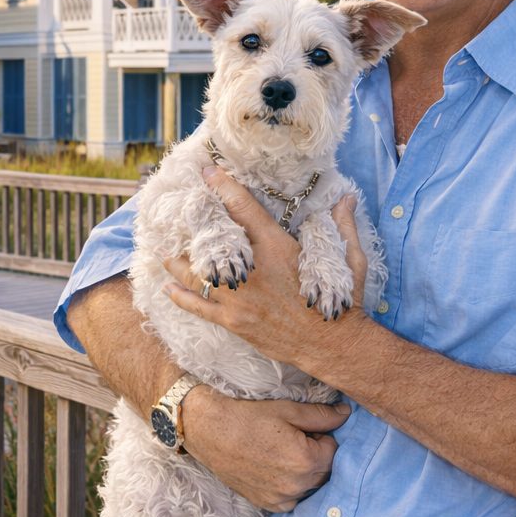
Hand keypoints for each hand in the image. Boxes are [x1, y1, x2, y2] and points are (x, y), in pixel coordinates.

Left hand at [163, 167, 372, 366]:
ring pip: (198, 274)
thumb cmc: (341, 301)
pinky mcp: (234, 321)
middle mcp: (253, 270)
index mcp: (277, 248)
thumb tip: (348, 197)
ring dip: (179, 262)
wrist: (333, 344)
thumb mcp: (349, 259)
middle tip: (178, 213)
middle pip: (213, 239)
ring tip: (166, 251)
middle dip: (194, 224)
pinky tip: (168, 288)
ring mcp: (240, 297)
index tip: (208, 171)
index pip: (244, 208)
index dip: (223, 186)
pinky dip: (181, 297)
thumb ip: (343, 225)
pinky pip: (199, 307)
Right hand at [181, 384, 348, 511]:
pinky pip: (293, 499)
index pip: (334, 450)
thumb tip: (346, 415)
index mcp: (306, 460)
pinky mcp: (268, 504)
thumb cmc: (248, 417)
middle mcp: (297, 484)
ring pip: (310, 485)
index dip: (321, 436)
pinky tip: (274, 469)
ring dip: (305, 471)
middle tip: (291, 438)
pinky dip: (291, 486)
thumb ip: (322, 416)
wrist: (210, 431)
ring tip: (280, 452)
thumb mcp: (288, 410)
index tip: (302, 429)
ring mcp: (282, 497)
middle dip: (316, 454)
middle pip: (325, 471)